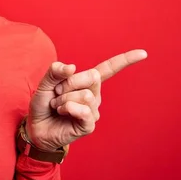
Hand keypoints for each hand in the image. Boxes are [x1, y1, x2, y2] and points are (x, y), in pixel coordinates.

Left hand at [25, 49, 147, 151]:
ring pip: (85, 94)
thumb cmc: (44, 104)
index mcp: (87, 82)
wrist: (36, 126)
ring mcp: (93, 110)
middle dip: (69, 82)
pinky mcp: (89, 124)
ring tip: (58, 106)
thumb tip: (72, 67)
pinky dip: (68, 108)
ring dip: (64, 98)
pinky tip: (63, 112)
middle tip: (57, 93)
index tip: (143, 53)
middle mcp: (94, 95)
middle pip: (92, 77)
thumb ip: (55, 71)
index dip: (125, 60)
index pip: (108, 69)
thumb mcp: (46, 82)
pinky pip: (84, 111)